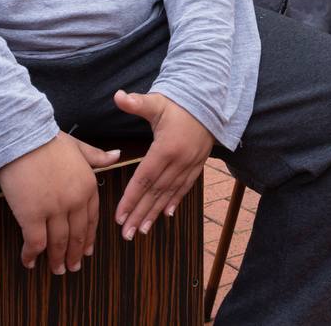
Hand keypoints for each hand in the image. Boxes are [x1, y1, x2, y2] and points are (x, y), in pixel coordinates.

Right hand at [0, 132, 119, 273]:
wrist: (23, 136)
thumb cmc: (47, 139)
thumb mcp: (79, 146)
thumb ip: (97, 156)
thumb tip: (116, 155)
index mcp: (88, 186)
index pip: (92, 219)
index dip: (89, 237)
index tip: (87, 250)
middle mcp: (75, 201)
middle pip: (77, 235)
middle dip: (75, 254)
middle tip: (73, 267)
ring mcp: (55, 210)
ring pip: (59, 243)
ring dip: (57, 259)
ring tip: (56, 270)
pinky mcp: (33, 216)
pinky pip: (35, 243)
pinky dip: (32, 255)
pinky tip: (29, 262)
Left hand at [113, 91, 213, 238]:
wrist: (212, 102)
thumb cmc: (180, 103)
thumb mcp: (158, 102)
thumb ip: (137, 103)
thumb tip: (118, 96)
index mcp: (166, 148)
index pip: (144, 178)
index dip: (131, 199)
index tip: (119, 216)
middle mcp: (179, 161)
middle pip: (155, 192)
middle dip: (140, 214)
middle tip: (127, 234)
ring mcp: (190, 165)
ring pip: (169, 194)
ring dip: (155, 213)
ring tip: (142, 231)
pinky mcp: (197, 165)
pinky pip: (185, 187)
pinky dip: (175, 201)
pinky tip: (167, 214)